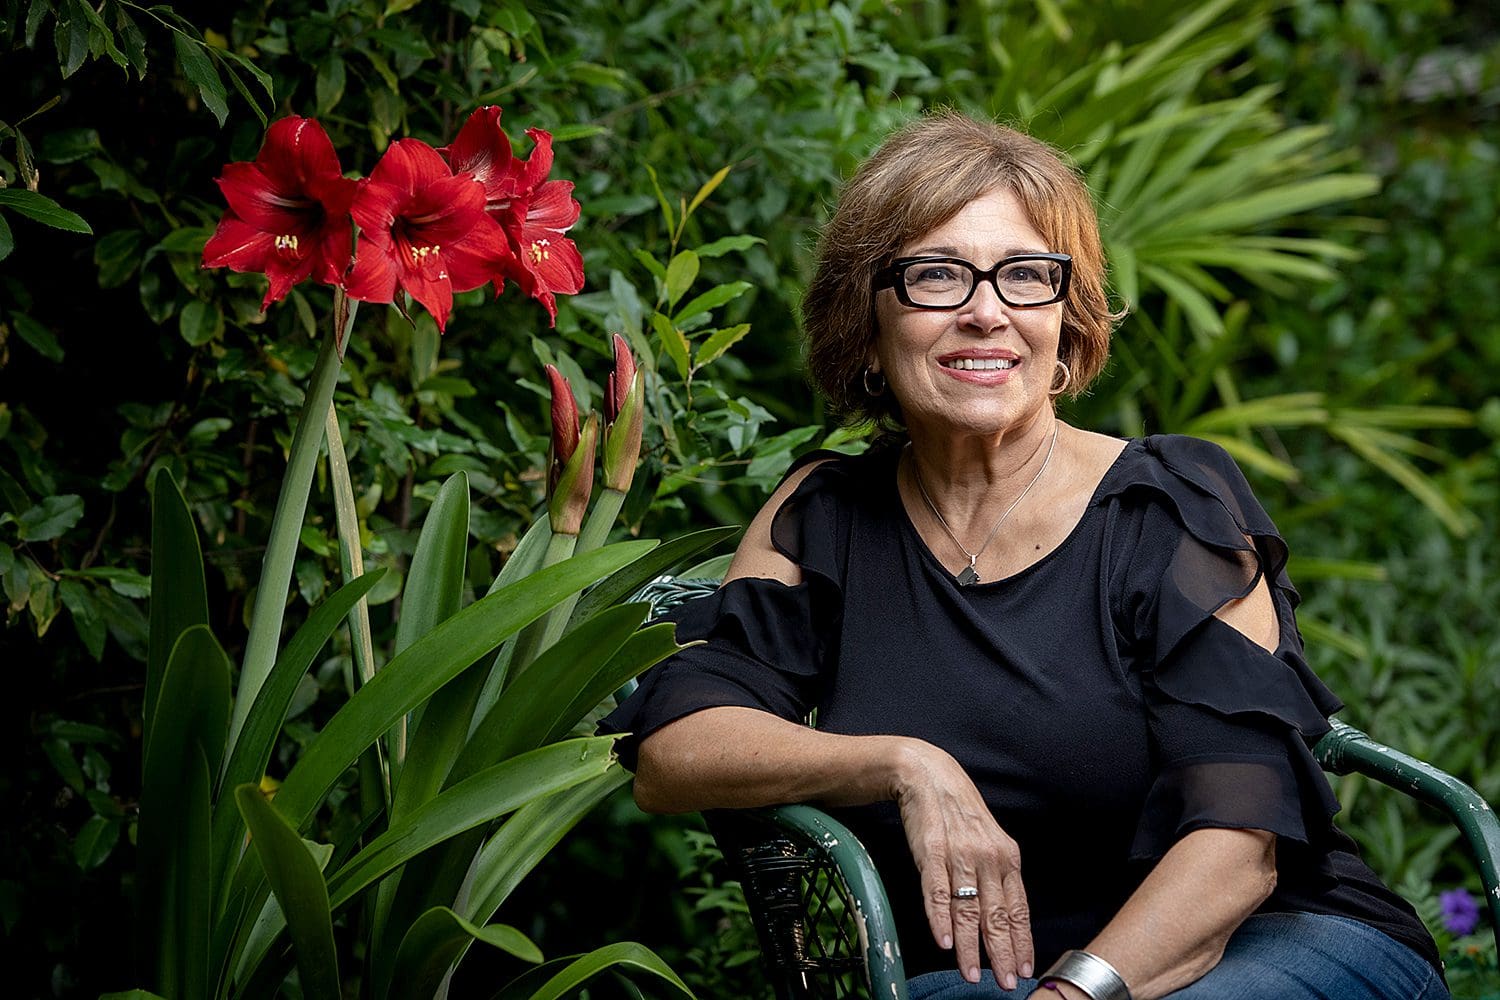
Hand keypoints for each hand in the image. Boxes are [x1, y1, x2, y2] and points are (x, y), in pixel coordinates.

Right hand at [891, 739, 1034, 988]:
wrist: (927, 775)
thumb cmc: (958, 812)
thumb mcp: (987, 841)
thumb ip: (995, 876)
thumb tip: (1001, 917)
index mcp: (1007, 857)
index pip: (1018, 908)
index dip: (1022, 941)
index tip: (1025, 968)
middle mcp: (988, 858)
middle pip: (997, 915)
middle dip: (1002, 954)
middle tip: (1006, 983)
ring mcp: (960, 855)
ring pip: (968, 910)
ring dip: (970, 947)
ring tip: (971, 973)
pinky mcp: (931, 852)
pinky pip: (938, 891)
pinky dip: (940, 919)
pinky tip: (944, 942)